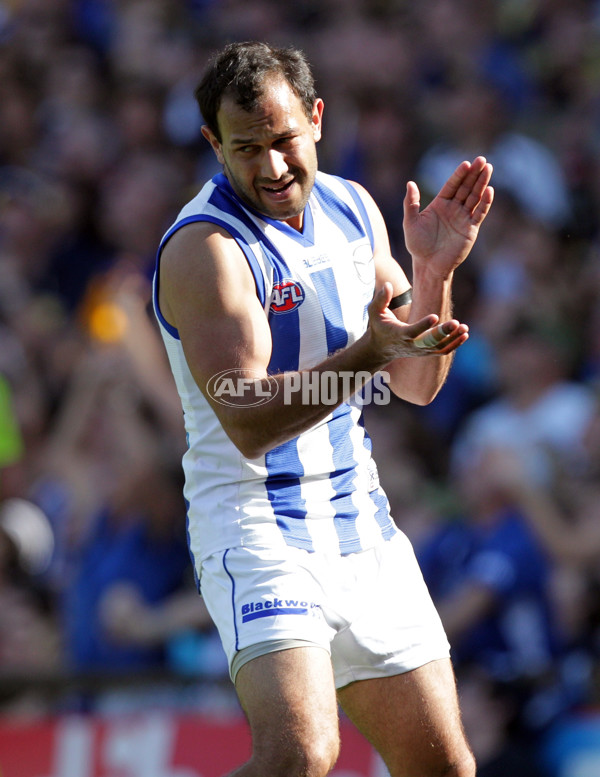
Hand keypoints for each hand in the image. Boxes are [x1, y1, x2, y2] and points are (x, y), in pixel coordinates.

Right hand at [368, 283, 468, 360]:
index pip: (413, 331)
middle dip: (443, 333)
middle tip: (456, 323)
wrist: (380, 349)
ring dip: (453, 338)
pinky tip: (464, 334)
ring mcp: (419, 351)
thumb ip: (381, 298)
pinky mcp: (426, 353)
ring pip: (439, 348)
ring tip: (464, 327)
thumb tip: (388, 285)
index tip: (435, 316)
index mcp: (399, 334)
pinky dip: (454, 344)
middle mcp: (411, 345)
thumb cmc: (378, 326)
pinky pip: (442, 351)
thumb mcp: (374, 311)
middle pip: (429, 342)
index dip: (423, 325)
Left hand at [403, 156, 493, 276]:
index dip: (459, 175)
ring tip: (488, 169)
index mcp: (440, 204)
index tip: (466, 164)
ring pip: (475, 197)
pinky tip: (489, 191)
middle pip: (466, 187)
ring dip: (482, 183)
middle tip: (482, 160)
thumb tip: (410, 183)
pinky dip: (485, 203)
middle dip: (474, 174)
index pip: (452, 185)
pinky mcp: (471, 228)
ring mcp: (463, 218)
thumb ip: (411, 203)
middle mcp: (453, 208)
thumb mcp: (411, 222)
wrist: (429, 265)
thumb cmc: (418, 245)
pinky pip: (479, 213)